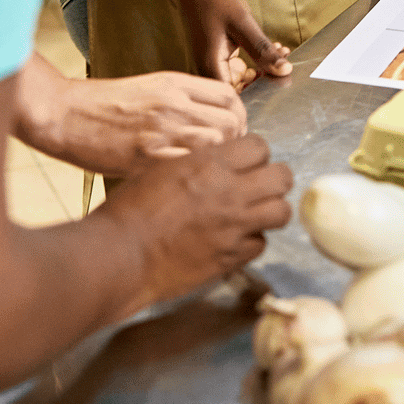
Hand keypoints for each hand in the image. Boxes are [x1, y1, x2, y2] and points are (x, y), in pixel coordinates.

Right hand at [25, 71, 247, 178]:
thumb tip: (212, 120)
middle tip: (228, 157)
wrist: (64, 114)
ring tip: (211, 172)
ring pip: (218, 145)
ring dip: (221, 161)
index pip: (229, 96)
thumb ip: (182, 99)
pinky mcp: (147, 159)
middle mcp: (174, 104)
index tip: (235, 130)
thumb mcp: (148, 87)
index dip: (239, 115)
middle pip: (232, 122)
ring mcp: (162, 132)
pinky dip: (197, 177)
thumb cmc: (101, 103)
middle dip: (237, 142)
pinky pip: (190, 168)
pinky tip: (190, 184)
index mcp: (174, 83)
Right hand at [100, 134, 292, 314]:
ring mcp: (234, 227)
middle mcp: (230, 193)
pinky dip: (251, 241)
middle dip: (274, 179)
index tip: (246, 162)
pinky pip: (260, 245)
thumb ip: (197, 163)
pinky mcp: (231, 258)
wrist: (121, 255)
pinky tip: (234, 240)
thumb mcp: (161, 168)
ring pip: (281, 212)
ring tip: (254, 213)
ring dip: (271, 210)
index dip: (255, 154)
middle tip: (260, 186)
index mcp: (210, 164)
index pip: (260, 146)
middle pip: (282, 177)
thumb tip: (214, 163)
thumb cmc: (129, 209)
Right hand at [177, 0, 290, 88]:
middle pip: (240, 90)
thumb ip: (262, 50)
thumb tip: (284, 71)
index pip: (236, 98)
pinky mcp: (217, 58)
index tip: (279, 78)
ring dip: (263, 67)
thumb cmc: (215, 0)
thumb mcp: (243, 24)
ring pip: (241, 78)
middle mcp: (209, 71)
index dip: (259, 93)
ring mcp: (212, 65)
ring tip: (280, 50)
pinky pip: (238, 68)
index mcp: (212, 67)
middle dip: (265, 78)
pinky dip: (255, 59)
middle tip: (284, 60)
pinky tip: (270, 47)